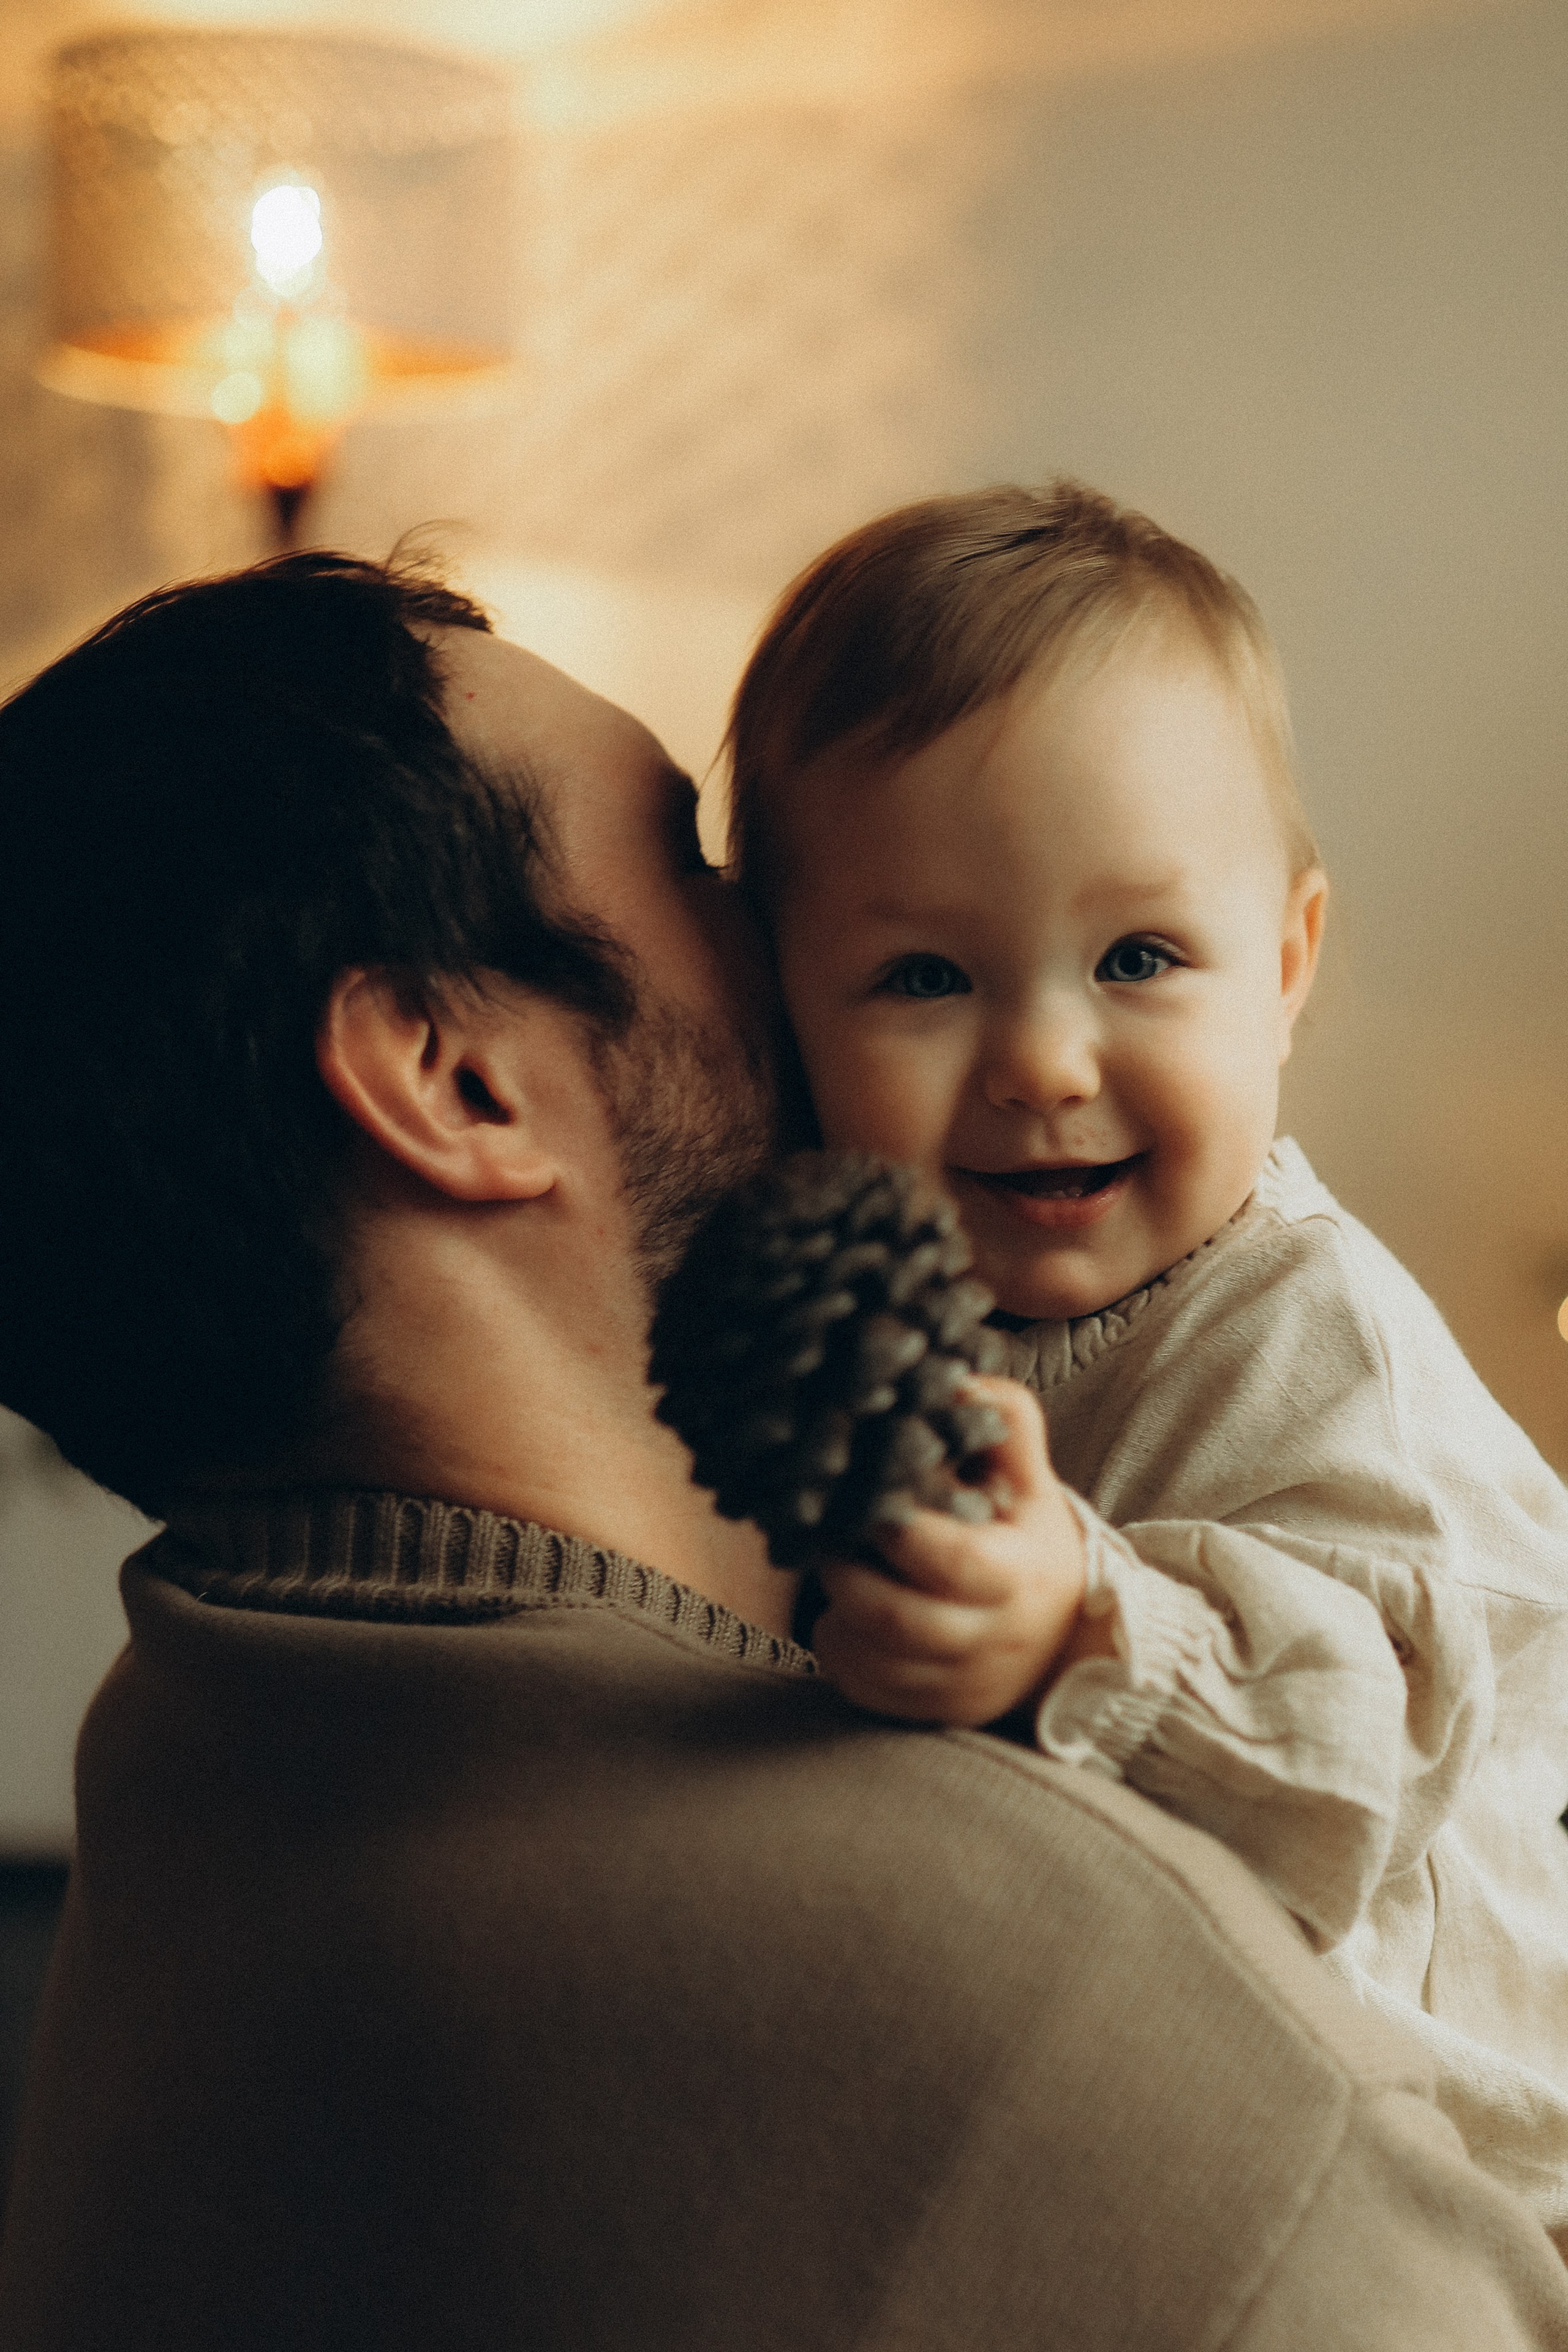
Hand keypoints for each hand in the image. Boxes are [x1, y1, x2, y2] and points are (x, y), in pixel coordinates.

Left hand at [812, 1376, 1096, 1728]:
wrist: (1064, 1643)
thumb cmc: (1033, 1546)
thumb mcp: (1034, 1482)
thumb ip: (1005, 1423)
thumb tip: (957, 1382)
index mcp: (1017, 1577)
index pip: (949, 1558)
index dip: (895, 1527)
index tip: (866, 1496)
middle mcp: (987, 1641)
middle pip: (891, 1616)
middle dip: (843, 1569)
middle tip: (827, 1530)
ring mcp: (954, 1686)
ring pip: (864, 1655)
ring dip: (835, 1606)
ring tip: (838, 1563)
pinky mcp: (925, 1712)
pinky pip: (857, 1683)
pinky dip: (839, 1642)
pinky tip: (849, 1608)